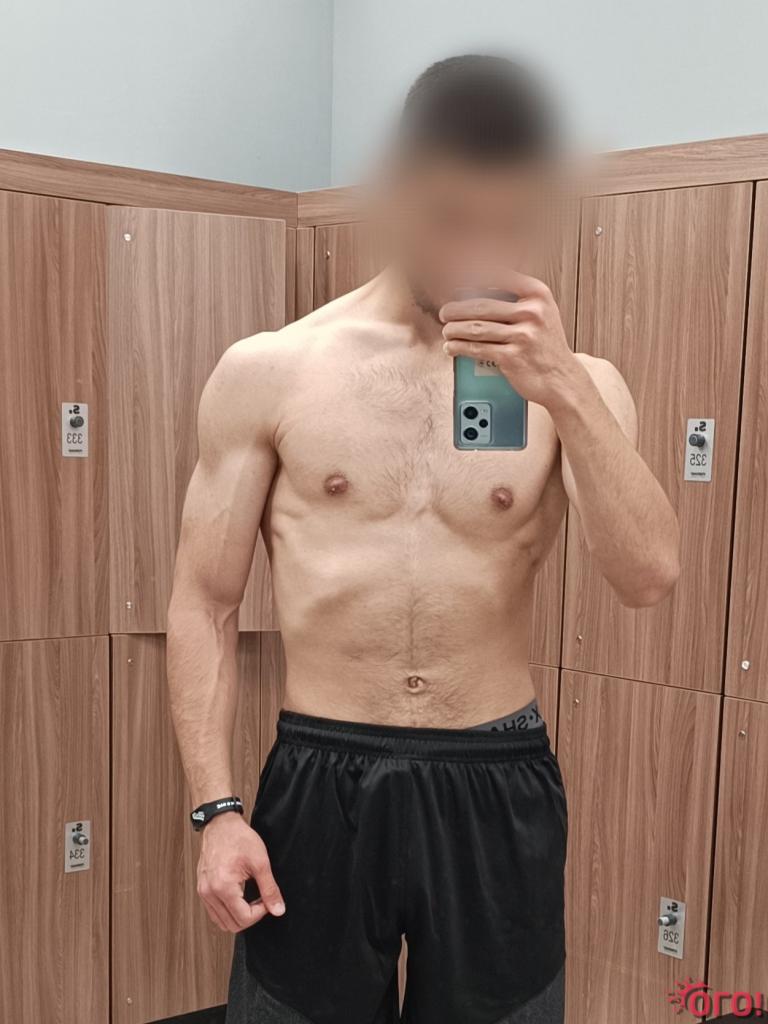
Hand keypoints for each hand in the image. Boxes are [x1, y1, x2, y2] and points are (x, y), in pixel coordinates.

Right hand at [197, 812, 284, 931]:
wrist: (221, 824)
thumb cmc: (239, 838)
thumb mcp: (261, 862)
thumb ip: (270, 889)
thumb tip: (278, 910)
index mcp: (223, 887)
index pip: (243, 918)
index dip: (260, 913)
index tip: (267, 900)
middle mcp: (209, 893)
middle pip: (231, 925)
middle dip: (250, 917)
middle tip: (261, 900)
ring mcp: (203, 892)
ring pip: (221, 922)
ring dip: (238, 916)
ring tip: (250, 898)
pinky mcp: (202, 889)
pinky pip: (214, 912)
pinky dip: (228, 911)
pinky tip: (239, 897)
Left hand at [439, 271, 586, 410]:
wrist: (561, 378)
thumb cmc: (545, 345)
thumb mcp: (542, 313)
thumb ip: (517, 299)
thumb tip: (476, 290)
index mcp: (538, 294)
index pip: (499, 276)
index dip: (473, 277)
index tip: (457, 284)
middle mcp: (532, 312)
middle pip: (481, 305)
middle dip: (456, 309)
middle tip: (445, 312)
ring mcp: (523, 335)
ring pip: (476, 327)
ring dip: (454, 329)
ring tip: (447, 330)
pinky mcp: (513, 357)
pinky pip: (478, 348)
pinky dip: (459, 347)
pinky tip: (452, 347)